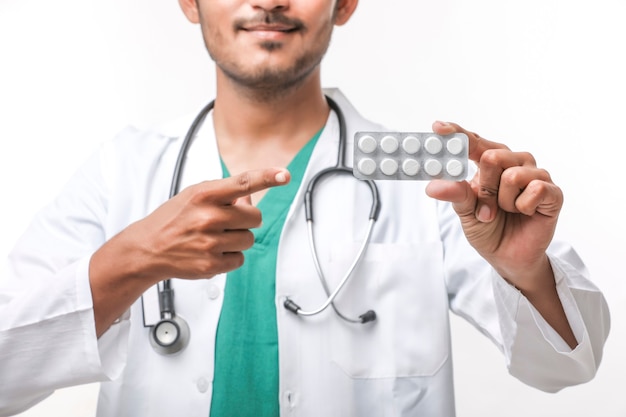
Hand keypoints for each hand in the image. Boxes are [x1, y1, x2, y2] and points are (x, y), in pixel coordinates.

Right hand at [105, 167, 289, 282]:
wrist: (147, 248)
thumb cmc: (174, 219)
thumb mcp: (195, 196)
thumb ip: (224, 193)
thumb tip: (252, 195)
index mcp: (204, 194)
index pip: (243, 183)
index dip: (267, 177)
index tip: (284, 174)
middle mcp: (208, 217)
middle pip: (255, 217)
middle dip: (246, 220)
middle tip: (225, 222)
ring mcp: (210, 242)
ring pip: (250, 239)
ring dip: (238, 238)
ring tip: (214, 237)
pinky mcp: (212, 264)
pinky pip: (240, 258)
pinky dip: (230, 256)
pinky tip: (212, 251)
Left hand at [425, 121, 562, 290]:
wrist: (508, 257)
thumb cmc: (488, 228)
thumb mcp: (465, 211)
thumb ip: (455, 194)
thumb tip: (432, 186)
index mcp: (491, 161)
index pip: (474, 141)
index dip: (456, 133)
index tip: (437, 127)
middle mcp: (514, 162)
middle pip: (492, 156)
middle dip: (484, 188)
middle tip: (485, 209)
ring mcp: (536, 174)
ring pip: (512, 175)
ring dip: (503, 202)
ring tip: (506, 212)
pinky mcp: (553, 192)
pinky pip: (535, 189)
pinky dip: (523, 207)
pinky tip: (525, 213)